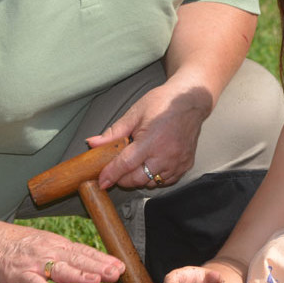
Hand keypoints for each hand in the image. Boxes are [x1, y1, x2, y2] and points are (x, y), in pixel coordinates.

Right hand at [0, 220, 124, 282]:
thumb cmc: (17, 245)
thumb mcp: (46, 244)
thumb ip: (67, 255)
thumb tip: (91, 263)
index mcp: (58, 245)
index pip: (85, 252)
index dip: (104, 259)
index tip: (121, 266)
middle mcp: (50, 252)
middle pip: (78, 260)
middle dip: (99, 267)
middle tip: (116, 273)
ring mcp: (35, 263)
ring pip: (60, 270)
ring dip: (79, 275)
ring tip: (95, 281)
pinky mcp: (18, 275)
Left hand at [87, 82, 209, 189]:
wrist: (190, 100)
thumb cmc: (163, 103)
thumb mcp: (135, 113)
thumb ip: (114, 132)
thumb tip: (92, 144)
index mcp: (152, 140)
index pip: (126, 164)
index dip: (111, 174)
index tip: (102, 181)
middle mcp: (166, 154)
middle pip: (138, 179)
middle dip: (123, 178)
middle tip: (117, 170)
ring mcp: (178, 161)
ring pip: (152, 182)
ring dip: (140, 178)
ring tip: (136, 164)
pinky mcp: (186, 164)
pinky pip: (166, 180)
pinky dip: (155, 177)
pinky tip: (152, 165)